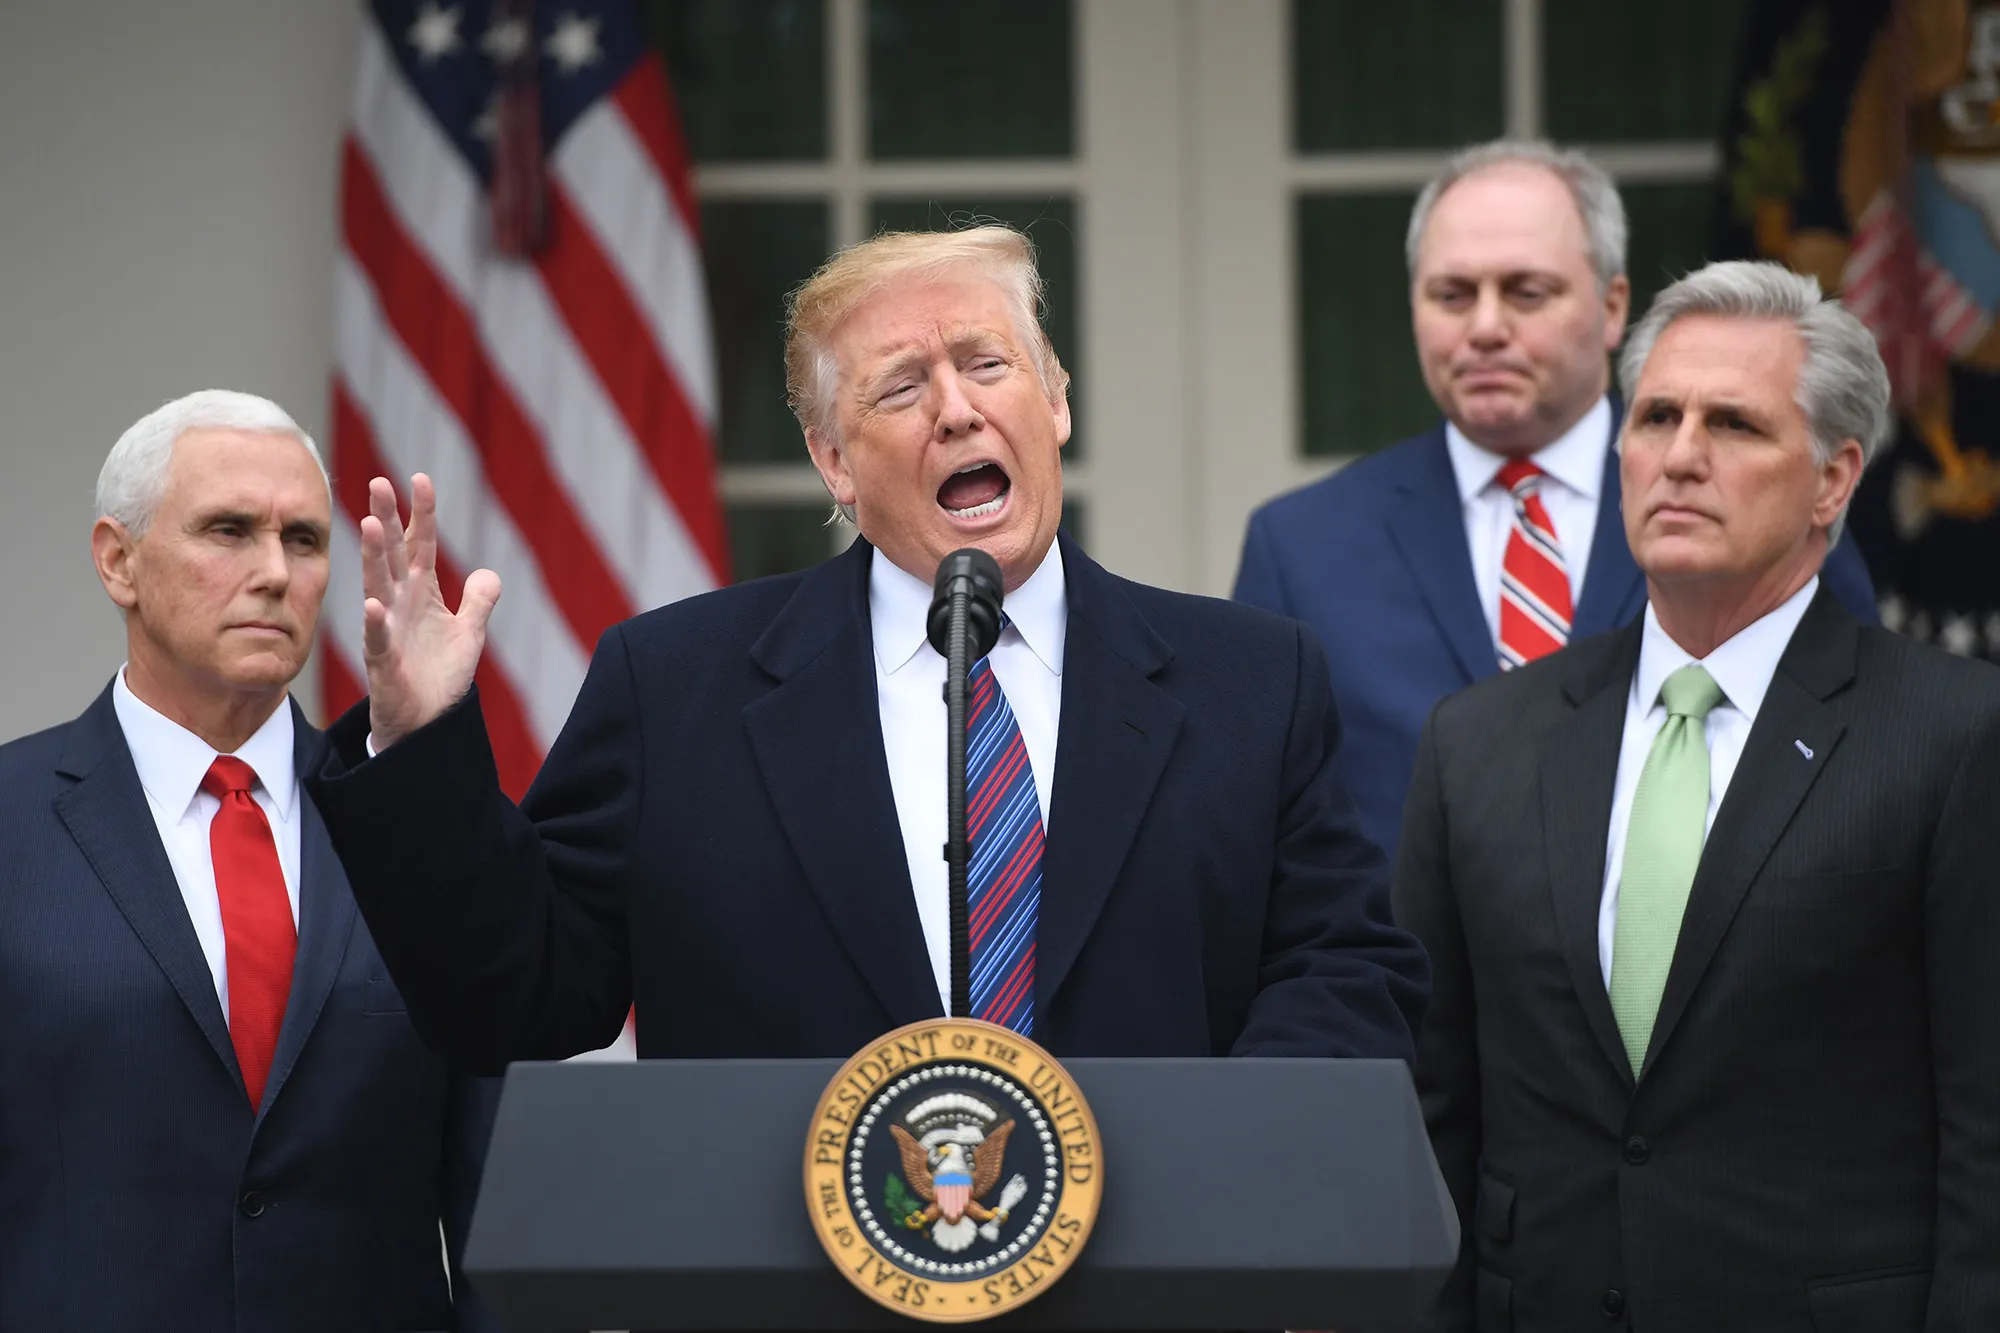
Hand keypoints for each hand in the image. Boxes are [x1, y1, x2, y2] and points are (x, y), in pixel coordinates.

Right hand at [359, 474, 500, 749]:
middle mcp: (400, 604)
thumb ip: (479, 601)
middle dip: (387, 519)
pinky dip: (375, 623)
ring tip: (371, 524)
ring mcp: (388, 630)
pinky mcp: (383, 662)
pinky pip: (378, 639)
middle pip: (393, 554)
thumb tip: (488, 572)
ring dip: (374, 557)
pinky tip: (373, 605)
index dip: (422, 513)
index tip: (421, 478)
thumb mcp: (470, 634)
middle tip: (378, 483)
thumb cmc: (440, 676)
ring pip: (378, 586)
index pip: (422, 545)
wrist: (425, 722)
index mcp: (422, 594)